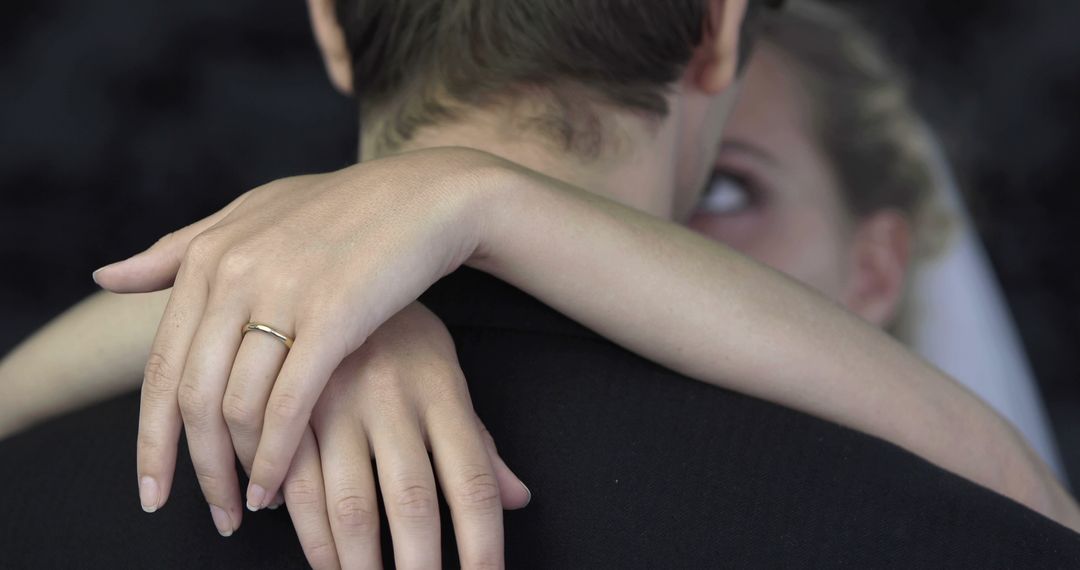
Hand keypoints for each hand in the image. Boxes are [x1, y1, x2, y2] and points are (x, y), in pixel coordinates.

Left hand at [94, 148, 510, 523]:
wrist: (427, 196)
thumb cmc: (343, 210)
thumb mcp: (253, 217)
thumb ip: (178, 250)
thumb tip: (104, 278)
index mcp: (207, 255)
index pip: (161, 368)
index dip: (151, 440)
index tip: (153, 490)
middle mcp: (233, 273)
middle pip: (192, 397)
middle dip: (194, 469)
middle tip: (212, 514)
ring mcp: (282, 293)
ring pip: (236, 406)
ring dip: (237, 470)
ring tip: (249, 505)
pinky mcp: (334, 316)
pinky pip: (289, 403)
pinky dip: (276, 455)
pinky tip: (277, 487)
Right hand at [282, 303, 528, 568]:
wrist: (326, 262)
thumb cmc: (399, 332)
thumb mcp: (447, 372)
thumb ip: (478, 440)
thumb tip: (518, 500)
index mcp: (441, 392)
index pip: (473, 484)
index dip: (483, 546)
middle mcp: (393, 401)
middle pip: (414, 505)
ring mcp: (338, 404)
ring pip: (351, 506)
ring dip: (360, 565)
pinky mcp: (289, 408)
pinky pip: (294, 484)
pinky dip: (305, 532)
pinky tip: (322, 559)